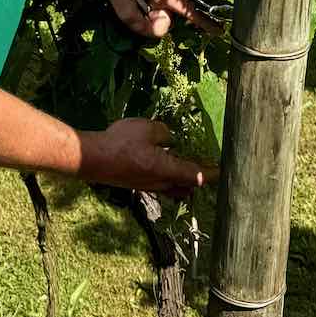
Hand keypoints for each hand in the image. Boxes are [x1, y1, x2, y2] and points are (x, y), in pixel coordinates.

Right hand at [80, 117, 216, 194]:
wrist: (92, 159)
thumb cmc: (121, 143)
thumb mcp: (147, 129)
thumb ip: (163, 133)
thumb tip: (169, 139)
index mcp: (166, 169)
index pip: (195, 175)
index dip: (210, 173)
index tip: (222, 171)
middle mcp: (160, 182)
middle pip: (186, 186)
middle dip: (197, 179)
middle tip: (206, 169)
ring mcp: (147, 185)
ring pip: (172, 188)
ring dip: (182, 182)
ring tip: (188, 173)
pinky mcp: (136, 184)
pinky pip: (159, 185)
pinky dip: (168, 179)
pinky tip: (163, 168)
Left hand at [96, 0, 220, 39]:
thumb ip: (132, 16)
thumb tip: (152, 32)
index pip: (188, 8)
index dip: (203, 21)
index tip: (221, 31)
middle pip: (168, 19)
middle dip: (154, 21)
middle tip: (131, 3)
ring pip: (157, 15)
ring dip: (144, 16)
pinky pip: (149, 11)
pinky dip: (142, 13)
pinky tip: (130, 0)